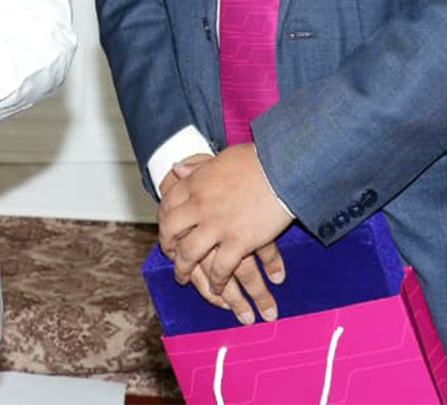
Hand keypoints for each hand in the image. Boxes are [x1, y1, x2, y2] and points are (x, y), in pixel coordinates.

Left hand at [158, 143, 291, 300]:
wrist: (283, 170)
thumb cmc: (256, 160)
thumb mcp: (219, 157)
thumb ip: (196, 165)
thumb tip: (176, 168)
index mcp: (194, 183)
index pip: (167, 205)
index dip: (164, 220)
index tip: (166, 230)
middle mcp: (199, 205)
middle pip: (171, 230)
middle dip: (167, 246)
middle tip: (170, 257)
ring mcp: (217, 225)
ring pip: (189, 254)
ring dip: (184, 270)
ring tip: (183, 279)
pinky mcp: (238, 242)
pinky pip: (220, 269)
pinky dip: (216, 281)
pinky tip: (216, 288)